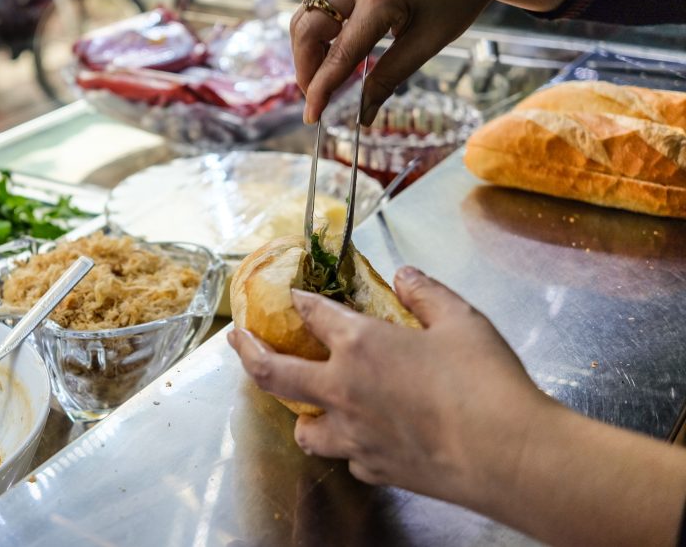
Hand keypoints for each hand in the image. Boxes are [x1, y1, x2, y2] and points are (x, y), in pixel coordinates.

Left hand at [227, 266, 552, 508]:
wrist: (507, 455)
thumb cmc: (486, 383)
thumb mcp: (461, 319)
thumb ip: (426, 294)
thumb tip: (406, 276)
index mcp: (360, 345)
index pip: (313, 314)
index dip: (301, 300)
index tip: (295, 295)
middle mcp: (343, 390)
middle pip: (272, 373)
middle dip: (247, 352)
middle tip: (236, 340)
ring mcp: (354, 435)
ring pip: (303, 429)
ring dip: (297, 412)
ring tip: (303, 402)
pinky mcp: (375, 469)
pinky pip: (347, 456)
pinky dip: (348, 444)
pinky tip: (362, 437)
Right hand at [291, 0, 582, 123]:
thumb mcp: (428, 43)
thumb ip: (389, 78)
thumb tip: (362, 114)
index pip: (340, 52)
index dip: (322, 88)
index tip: (312, 116)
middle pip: (306, 28)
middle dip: (305, 67)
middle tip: (315, 97)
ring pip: (307, 15)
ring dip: (308, 50)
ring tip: (323, 78)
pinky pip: (319, 4)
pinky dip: (319, 32)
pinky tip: (333, 53)